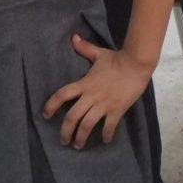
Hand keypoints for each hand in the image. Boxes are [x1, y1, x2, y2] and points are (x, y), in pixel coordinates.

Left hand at [41, 33, 152, 147]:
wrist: (137, 63)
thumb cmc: (118, 59)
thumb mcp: (99, 53)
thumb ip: (84, 48)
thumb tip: (73, 37)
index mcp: (84, 83)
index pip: (62, 95)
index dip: (51, 105)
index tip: (45, 115)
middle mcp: (91, 96)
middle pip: (72, 117)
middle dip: (65, 132)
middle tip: (63, 141)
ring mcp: (104, 104)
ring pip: (87, 125)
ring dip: (80, 137)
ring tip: (78, 145)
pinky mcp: (117, 109)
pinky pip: (108, 126)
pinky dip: (106, 135)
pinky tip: (105, 140)